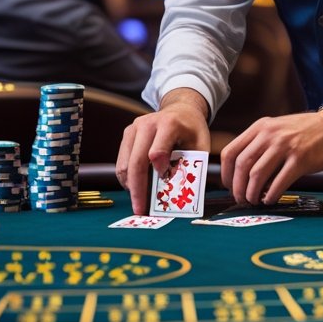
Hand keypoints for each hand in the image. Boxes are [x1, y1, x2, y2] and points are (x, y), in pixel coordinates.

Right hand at [115, 89, 209, 214]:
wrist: (181, 110)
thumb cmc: (192, 131)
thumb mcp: (200, 146)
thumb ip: (191, 166)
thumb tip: (182, 195)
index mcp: (169, 124)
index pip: (157, 152)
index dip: (158, 171)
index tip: (164, 184)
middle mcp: (147, 124)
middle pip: (136, 162)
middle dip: (137, 190)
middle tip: (140, 211)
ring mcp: (134, 128)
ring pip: (125, 165)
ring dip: (131, 187)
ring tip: (140, 203)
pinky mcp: (127, 134)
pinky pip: (122, 162)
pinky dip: (128, 179)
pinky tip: (138, 188)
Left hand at [220, 110, 322, 204]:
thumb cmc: (305, 131)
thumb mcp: (277, 128)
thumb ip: (260, 144)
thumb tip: (243, 174)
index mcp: (260, 127)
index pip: (231, 152)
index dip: (226, 174)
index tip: (229, 186)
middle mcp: (270, 134)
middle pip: (242, 165)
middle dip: (238, 188)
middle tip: (241, 199)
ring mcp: (285, 146)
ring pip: (257, 174)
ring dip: (252, 193)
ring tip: (255, 200)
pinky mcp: (300, 159)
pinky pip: (279, 182)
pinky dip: (271, 195)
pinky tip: (271, 199)